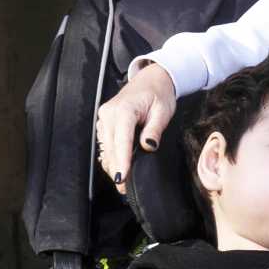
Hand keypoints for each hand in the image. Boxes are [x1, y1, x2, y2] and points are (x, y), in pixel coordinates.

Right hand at [95, 60, 178, 188]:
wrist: (151, 80)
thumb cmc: (159, 94)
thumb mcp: (163, 111)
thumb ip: (155, 129)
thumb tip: (148, 146)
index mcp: (124, 109)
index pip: (121, 140)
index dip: (121, 161)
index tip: (121, 178)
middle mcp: (109, 113)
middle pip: (110, 147)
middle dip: (116, 168)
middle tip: (124, 189)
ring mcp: (105, 117)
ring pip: (105, 147)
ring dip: (112, 164)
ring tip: (122, 182)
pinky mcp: (105, 121)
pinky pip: (105, 143)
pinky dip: (111, 156)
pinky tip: (118, 167)